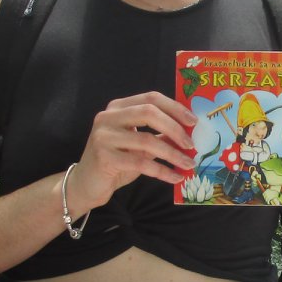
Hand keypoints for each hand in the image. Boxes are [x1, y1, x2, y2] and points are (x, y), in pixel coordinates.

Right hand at [71, 91, 197, 208]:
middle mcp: (108, 117)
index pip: (151, 98)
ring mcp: (103, 136)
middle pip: (148, 113)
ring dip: (172, 154)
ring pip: (146, 140)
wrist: (87, 183)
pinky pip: (141, 163)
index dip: (175, 107)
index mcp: (118, 107)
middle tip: (191, 144)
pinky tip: (175, 177)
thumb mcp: (139, 144)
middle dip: (175, 128)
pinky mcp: (104, 158)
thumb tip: (189, 131)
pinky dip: (162, 171)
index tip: (193, 121)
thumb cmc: (117, 161)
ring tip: (188, 164)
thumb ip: (159, 133)